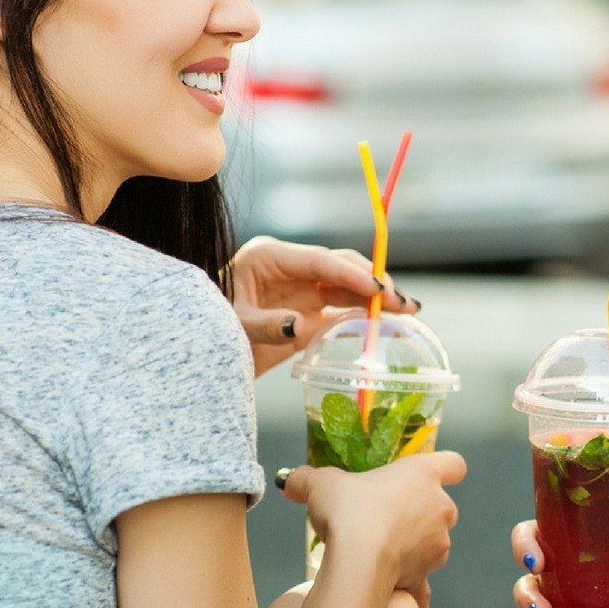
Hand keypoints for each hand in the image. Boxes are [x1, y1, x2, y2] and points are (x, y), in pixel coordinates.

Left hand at [225, 236, 417, 375]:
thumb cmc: (209, 330)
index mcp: (268, 257)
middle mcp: (290, 268)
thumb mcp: (232, 326)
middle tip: (401, 303)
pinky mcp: (307, 309)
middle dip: (373, 282)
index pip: (319, 260)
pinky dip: (364, 314)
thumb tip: (297, 326)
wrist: (201, 350)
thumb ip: (264, 325)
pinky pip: (341, 308)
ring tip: (407, 311)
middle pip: (340, 267)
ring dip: (376, 297)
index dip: (351, 273)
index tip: (377, 289)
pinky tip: (387, 322)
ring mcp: (300, 287)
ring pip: (346, 286)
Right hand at [280, 452, 465, 607]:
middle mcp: (440, 508)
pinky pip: (422, 581)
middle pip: (442, 506)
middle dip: (419, 512)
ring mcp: (437, 545)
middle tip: (386, 516)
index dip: (444, 468)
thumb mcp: (321, 485)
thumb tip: (289, 480)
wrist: (358, 563)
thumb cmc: (349, 512)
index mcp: (423, 475)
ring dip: (413, 545)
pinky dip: (410, 584)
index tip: (426, 475)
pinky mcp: (426, 575)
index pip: (454, 464)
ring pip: (432, 542)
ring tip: (380, 550)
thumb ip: (307, 480)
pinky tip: (392, 589)